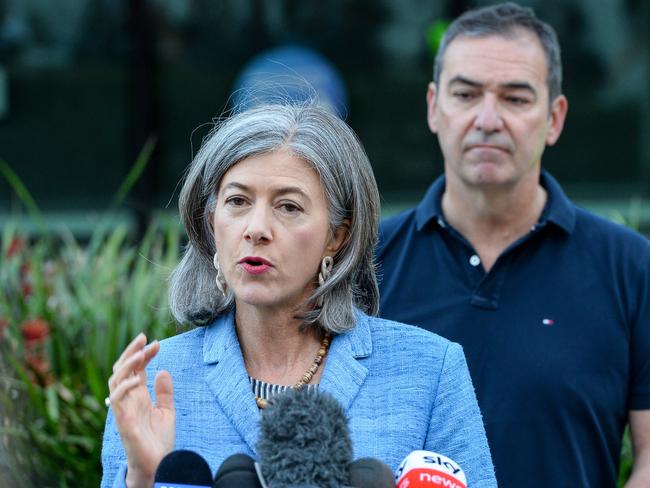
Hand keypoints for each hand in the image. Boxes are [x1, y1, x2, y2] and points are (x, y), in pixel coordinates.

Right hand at [108, 333, 175, 487]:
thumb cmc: (159, 440)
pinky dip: (125, 387)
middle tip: (143, 338)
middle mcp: (129, 399)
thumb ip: (165, 392)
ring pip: (116, 380)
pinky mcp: (122, 420)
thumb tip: (162, 370)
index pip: (137, 369)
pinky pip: (117, 400)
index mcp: (139, 396)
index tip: (156, 343)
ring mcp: (124, 408)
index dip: (144, 354)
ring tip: (141, 353)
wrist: (157, 464)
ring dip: (127, 365)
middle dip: (132, 352)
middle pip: (123, 369)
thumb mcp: (167, 411)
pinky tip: (139, 379)